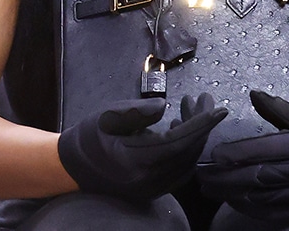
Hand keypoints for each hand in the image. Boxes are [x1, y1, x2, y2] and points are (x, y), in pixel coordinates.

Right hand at [58, 93, 226, 200]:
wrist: (70, 167)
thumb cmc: (90, 137)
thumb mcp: (110, 116)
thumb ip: (139, 111)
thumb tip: (166, 107)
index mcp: (137, 161)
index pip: (181, 142)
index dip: (202, 124)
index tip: (219, 108)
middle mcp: (148, 180)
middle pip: (188, 152)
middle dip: (201, 124)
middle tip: (204, 99)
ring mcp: (151, 188)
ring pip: (187, 161)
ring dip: (195, 134)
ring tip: (189, 107)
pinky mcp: (152, 188)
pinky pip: (180, 169)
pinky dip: (187, 148)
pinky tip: (181, 129)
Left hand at [198, 90, 288, 220]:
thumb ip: (278, 108)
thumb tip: (252, 93)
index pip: (267, 150)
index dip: (240, 153)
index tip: (216, 153)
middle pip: (258, 177)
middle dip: (227, 176)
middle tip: (202, 173)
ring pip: (260, 198)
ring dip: (231, 193)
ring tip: (208, 186)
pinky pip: (267, 213)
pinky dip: (246, 208)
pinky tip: (230, 199)